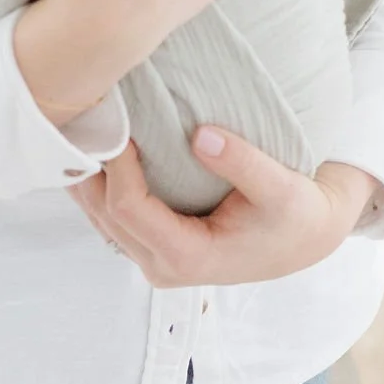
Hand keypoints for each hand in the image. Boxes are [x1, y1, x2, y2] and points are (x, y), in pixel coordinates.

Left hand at [74, 132, 378, 289]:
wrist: (303, 239)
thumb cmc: (295, 216)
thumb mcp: (282, 189)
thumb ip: (244, 164)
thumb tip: (202, 135)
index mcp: (188, 257)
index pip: (128, 208)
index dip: (115, 166)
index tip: (116, 126)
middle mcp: (162, 265)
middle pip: (103, 213)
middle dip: (90, 167)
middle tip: (86, 118)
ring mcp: (153, 258)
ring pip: (99, 216)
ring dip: (87, 174)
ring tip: (81, 127)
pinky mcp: (151, 245)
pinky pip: (110, 214)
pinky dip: (99, 181)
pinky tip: (95, 147)